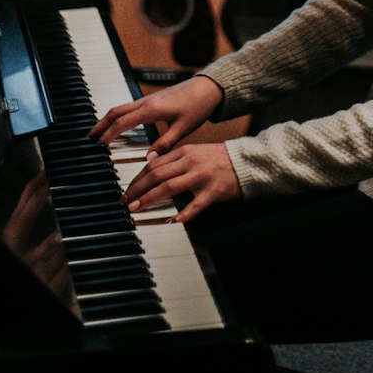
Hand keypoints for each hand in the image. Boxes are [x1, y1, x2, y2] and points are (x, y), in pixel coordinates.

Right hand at [88, 73, 224, 154]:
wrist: (208, 87)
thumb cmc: (198, 106)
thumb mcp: (183, 128)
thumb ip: (165, 144)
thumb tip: (149, 158)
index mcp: (152, 109)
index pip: (123, 122)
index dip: (109, 133)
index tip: (99, 145)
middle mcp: (146, 101)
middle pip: (116, 111)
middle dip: (101, 124)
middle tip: (89, 138)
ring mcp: (148, 99)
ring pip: (121, 107)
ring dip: (108, 119)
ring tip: (98, 133)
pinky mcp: (153, 99)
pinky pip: (130, 107)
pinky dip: (119, 116)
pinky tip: (119, 125)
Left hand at [123, 140, 241, 222]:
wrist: (247, 161)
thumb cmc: (220, 158)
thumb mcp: (195, 151)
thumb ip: (175, 158)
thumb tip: (152, 164)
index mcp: (185, 152)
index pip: (154, 164)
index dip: (137, 178)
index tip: (128, 189)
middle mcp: (190, 162)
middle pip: (156, 175)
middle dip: (137, 189)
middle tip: (126, 201)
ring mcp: (201, 177)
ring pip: (169, 187)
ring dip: (149, 199)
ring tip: (137, 209)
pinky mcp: (213, 191)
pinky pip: (195, 205)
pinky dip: (182, 214)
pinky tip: (171, 222)